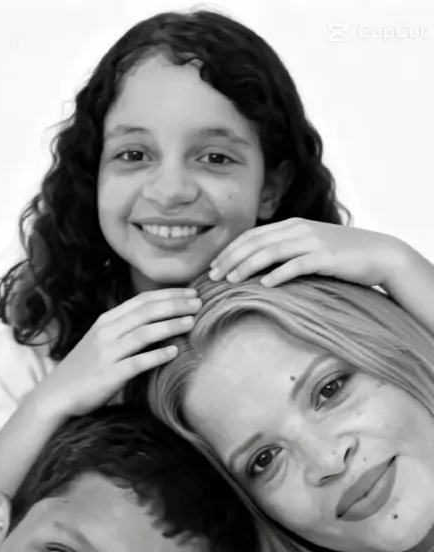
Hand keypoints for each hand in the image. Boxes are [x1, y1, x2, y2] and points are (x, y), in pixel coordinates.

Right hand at [33, 288, 201, 417]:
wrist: (57, 394)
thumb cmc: (85, 368)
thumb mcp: (102, 341)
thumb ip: (125, 329)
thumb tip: (158, 320)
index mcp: (106, 321)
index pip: (142, 301)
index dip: (168, 295)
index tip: (191, 293)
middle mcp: (106, 333)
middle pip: (146, 312)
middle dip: (175, 305)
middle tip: (199, 303)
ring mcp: (107, 353)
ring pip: (143, 333)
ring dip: (170, 325)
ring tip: (192, 322)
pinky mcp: (110, 375)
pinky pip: (137, 362)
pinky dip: (157, 355)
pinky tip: (175, 352)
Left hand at [208, 218, 407, 290]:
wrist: (378, 254)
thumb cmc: (341, 255)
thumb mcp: (310, 247)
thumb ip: (287, 251)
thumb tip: (260, 268)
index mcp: (292, 225)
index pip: (252, 235)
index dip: (230, 250)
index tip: (213, 266)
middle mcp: (298, 229)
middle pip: (255, 242)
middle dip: (230, 258)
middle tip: (212, 276)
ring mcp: (312, 242)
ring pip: (271, 251)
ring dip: (247, 266)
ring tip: (230, 281)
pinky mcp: (326, 257)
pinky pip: (297, 265)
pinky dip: (279, 274)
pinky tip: (265, 285)